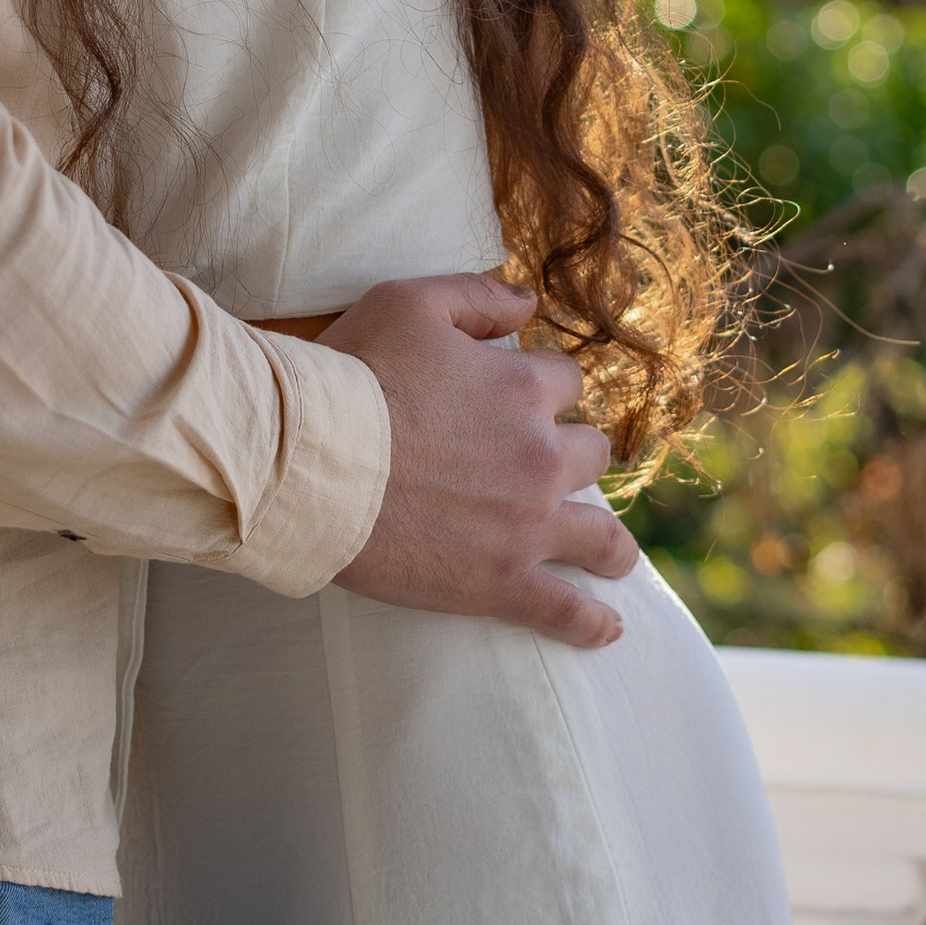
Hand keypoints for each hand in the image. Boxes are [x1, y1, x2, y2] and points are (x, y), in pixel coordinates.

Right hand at [325, 274, 637, 646]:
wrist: (315, 462)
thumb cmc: (354, 376)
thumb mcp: (409, 304)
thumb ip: (477, 296)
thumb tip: (527, 302)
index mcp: (524, 389)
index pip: (565, 382)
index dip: (542, 388)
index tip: (519, 400)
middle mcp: (540, 456)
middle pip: (590, 455)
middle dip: (570, 456)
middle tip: (540, 469)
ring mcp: (528, 524)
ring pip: (600, 536)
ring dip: (609, 543)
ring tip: (610, 557)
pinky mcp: (501, 582)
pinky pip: (566, 611)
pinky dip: (591, 623)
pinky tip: (607, 628)